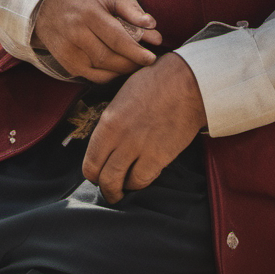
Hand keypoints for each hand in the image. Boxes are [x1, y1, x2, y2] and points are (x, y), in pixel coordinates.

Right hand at [33, 0, 161, 82]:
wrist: (44, 9)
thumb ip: (130, 8)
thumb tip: (152, 25)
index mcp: (89, 13)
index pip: (117, 38)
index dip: (136, 51)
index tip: (151, 57)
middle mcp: (76, 33)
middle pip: (111, 57)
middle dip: (132, 62)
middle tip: (147, 60)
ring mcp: (69, 50)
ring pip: (103, 69)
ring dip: (123, 68)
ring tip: (134, 61)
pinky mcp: (66, 63)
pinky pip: (94, 77)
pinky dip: (110, 74)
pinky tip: (117, 65)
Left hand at [82, 51, 206, 202]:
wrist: (184, 83)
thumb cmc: (153, 83)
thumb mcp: (121, 98)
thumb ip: (112, 122)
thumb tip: (107, 140)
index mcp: (107, 122)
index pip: (89, 161)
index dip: (92, 172)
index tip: (97, 174)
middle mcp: (119, 138)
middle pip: (101, 177)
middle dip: (104, 187)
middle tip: (109, 189)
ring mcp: (139, 149)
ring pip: (119, 183)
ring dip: (120, 190)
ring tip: (123, 190)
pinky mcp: (159, 156)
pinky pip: (142, 180)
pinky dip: (139, 183)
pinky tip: (140, 179)